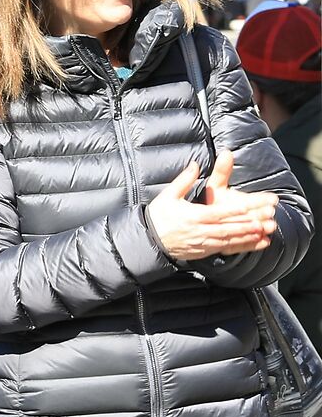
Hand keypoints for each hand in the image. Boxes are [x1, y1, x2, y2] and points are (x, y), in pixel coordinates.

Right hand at [147, 148, 278, 262]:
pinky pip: (226, 249)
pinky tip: (256, 243)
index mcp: (193, 216)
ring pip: (230, 239)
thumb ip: (184, 180)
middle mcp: (200, 231)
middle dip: (249, 223)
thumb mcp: (168, 196)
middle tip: (267, 219)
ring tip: (265, 231)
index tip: (252, 206)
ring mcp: (203, 243)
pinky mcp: (204, 251)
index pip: (219, 212)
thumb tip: (195, 164)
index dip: (237, 209)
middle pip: (228, 227)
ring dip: (248, 236)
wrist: (148, 241)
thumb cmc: (159, 217)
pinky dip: (242, 246)